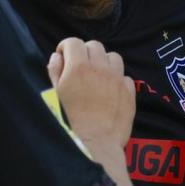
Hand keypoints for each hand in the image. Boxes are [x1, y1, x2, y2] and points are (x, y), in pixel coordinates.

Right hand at [48, 38, 135, 152]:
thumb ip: (55, 72)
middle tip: (79, 67)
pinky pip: (124, 76)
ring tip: (97, 76)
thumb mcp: (56, 95)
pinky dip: (117, 79)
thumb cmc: (71, 121)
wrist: (96, 143)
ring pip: (113, 57)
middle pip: (94, 45)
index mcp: (78, 67)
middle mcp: (99, 68)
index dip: (66, 47)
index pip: (73, 42)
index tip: (63, 57)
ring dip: (104, 62)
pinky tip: (109, 91)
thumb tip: (57, 57)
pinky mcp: (129, 91)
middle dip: (85, 52)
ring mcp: (117, 78)